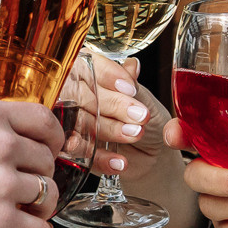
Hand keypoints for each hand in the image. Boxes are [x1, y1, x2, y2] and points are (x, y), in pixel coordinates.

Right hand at [0, 98, 63, 227]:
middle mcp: (0, 144)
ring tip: (24, 219)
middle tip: (25, 193)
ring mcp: (2, 182)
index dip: (51, 139)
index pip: (41, 120)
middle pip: (45, 162)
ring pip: (46, 195)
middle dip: (39, 179)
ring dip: (39, 210)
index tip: (49, 150)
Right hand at [86, 55, 167, 182]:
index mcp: (93, 77)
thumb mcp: (147, 102)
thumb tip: (131, 67)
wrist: (154, 156)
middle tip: (139, 115)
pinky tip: (120, 161)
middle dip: (112, 104)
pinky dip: (103, 158)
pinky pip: (82, 155)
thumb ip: (135, 87)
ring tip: (135, 134)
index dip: (106, 74)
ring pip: (80, 124)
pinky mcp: (74, 154)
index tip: (129, 87)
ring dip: (109, 129)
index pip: (88, 66)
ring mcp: (73, 126)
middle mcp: (78, 99)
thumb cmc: (149, 123)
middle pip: (81, 95)